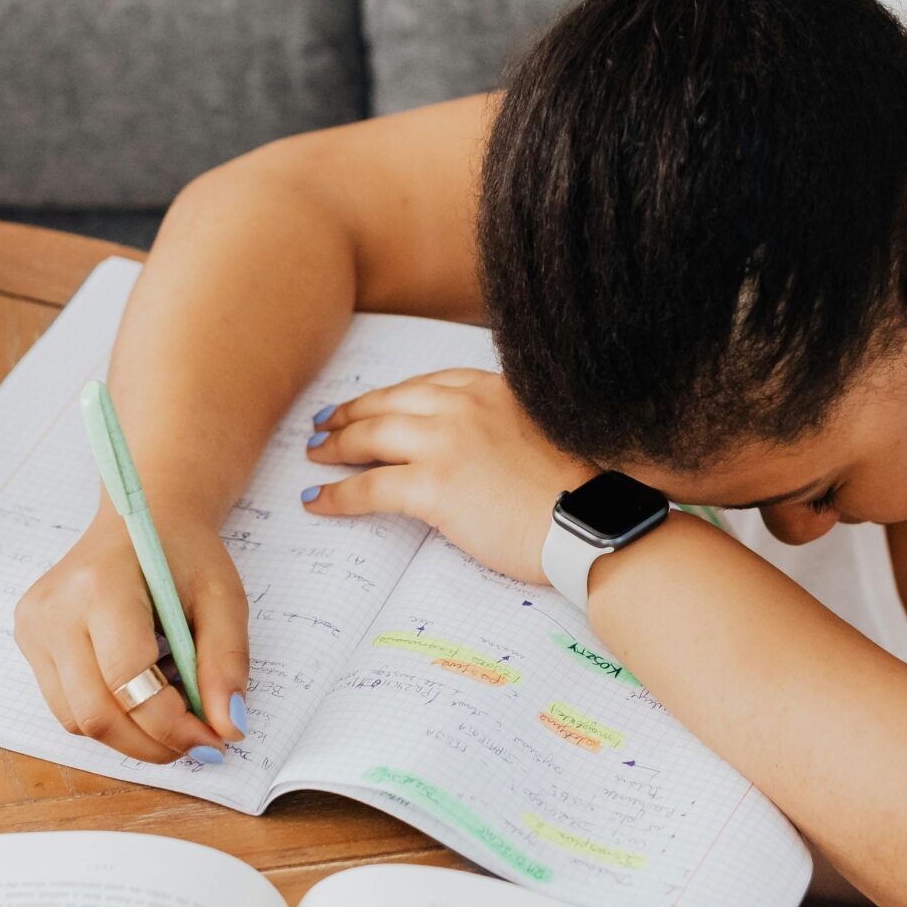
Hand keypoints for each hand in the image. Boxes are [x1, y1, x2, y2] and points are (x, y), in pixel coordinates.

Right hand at [14, 503, 248, 764]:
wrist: (138, 518)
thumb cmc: (182, 554)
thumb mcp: (223, 597)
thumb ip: (227, 662)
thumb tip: (229, 727)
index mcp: (100, 585)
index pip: (128, 679)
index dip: (171, 724)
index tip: (213, 740)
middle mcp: (54, 609)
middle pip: (95, 712)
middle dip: (151, 743)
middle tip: (197, 744)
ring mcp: (34, 626)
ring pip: (77, 720)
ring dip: (131, 736)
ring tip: (172, 713)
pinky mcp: (29, 641)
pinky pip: (67, 707)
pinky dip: (109, 717)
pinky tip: (141, 695)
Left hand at [301, 368, 591, 582]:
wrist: (590, 520)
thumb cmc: (578, 489)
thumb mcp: (542, 429)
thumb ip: (503, 422)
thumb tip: (474, 445)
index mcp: (491, 387)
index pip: (424, 385)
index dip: (388, 397)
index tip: (369, 404)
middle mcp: (463, 405)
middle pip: (388, 403)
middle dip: (350, 414)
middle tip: (325, 425)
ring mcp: (446, 443)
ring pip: (370, 437)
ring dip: (335, 446)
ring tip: (315, 455)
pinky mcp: (434, 486)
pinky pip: (369, 488)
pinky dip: (337, 495)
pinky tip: (318, 501)